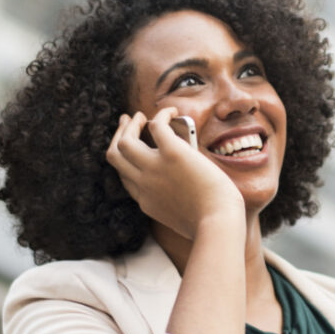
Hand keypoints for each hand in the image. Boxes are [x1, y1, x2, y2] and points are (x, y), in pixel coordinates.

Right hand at [106, 108, 244, 238]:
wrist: (218, 222)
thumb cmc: (211, 222)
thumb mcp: (181, 218)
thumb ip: (173, 203)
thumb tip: (184, 187)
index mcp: (146, 201)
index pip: (125, 177)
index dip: (127, 161)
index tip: (135, 151)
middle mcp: (144, 184)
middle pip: (115, 156)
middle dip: (118, 136)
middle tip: (127, 123)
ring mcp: (155, 169)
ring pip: (124, 141)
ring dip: (131, 124)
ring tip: (141, 116)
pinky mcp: (173, 153)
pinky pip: (157, 125)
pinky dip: (163, 115)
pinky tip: (173, 111)